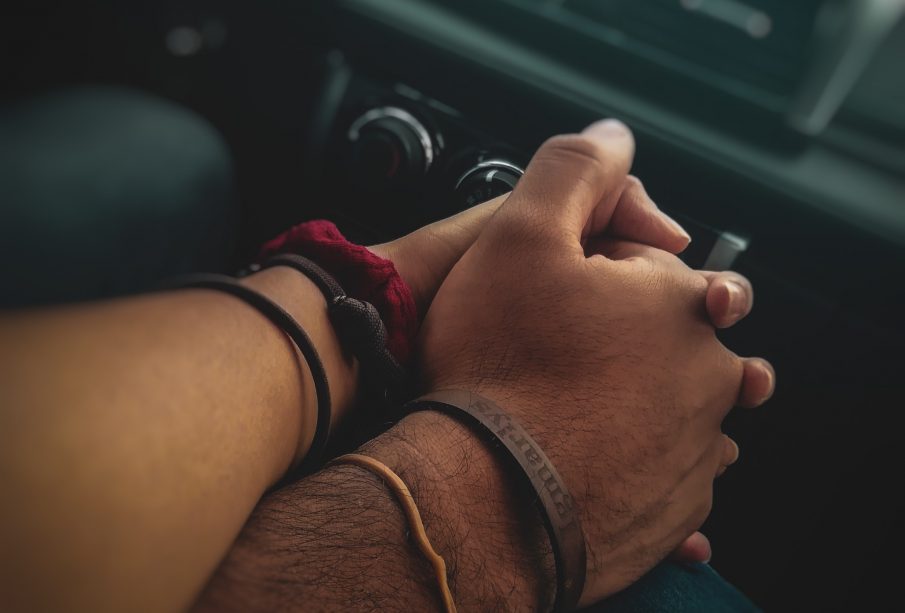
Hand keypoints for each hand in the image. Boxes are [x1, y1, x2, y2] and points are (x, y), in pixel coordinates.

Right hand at [417, 120, 773, 603]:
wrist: (487, 498)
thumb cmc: (497, 364)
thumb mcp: (520, 234)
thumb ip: (572, 171)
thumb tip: (613, 134)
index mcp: (683, 301)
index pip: (651, 266)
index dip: (595, 273)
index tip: (555, 297)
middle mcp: (710, 376)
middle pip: (670, 337)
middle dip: (626, 337)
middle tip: (560, 355)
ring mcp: (699, 450)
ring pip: (675, 405)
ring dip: (639, 400)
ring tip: (575, 407)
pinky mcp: (677, 509)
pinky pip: (666, 470)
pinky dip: (635, 459)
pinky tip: (591, 458)